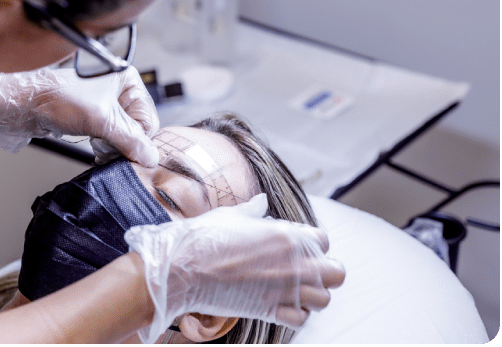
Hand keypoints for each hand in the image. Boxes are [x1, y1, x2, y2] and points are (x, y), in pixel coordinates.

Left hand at [0, 66, 159, 165]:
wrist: (26, 105)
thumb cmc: (58, 100)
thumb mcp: (101, 120)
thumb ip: (130, 140)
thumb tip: (151, 157)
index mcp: (128, 80)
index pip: (149, 119)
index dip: (138, 139)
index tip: (126, 151)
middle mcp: (120, 90)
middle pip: (138, 129)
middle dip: (124, 144)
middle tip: (108, 149)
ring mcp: (106, 104)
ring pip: (124, 136)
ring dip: (113, 148)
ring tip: (98, 147)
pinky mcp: (94, 117)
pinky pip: (110, 138)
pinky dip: (105, 147)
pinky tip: (96, 150)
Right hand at [124, 193, 345, 342]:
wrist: (184, 268)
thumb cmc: (204, 237)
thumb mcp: (230, 215)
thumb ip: (252, 211)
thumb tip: (261, 202)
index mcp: (285, 235)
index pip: (324, 240)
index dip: (313, 243)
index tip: (298, 246)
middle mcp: (292, 263)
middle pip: (336, 273)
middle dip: (326, 271)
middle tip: (307, 270)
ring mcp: (284, 289)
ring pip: (325, 299)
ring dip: (313, 294)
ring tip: (295, 289)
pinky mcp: (270, 310)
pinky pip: (302, 319)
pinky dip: (296, 313)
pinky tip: (281, 303)